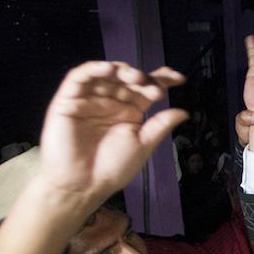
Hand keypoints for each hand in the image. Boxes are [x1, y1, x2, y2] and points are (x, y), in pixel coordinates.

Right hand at [38, 61, 187, 205]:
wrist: (83, 184)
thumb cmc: (112, 168)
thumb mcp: (143, 144)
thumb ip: (161, 125)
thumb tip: (185, 112)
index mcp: (129, 111)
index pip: (146, 89)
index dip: (161, 80)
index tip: (179, 79)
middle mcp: (110, 102)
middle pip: (128, 79)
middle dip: (143, 78)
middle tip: (154, 88)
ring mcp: (90, 99)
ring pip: (106, 74)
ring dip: (122, 71)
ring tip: (136, 78)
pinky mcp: (68, 100)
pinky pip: (78, 77)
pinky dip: (93, 69)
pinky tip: (109, 69)